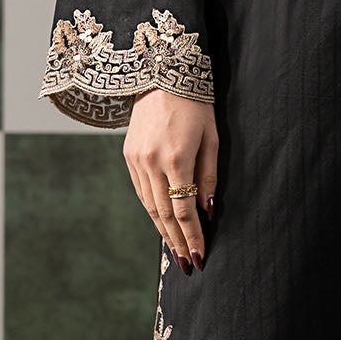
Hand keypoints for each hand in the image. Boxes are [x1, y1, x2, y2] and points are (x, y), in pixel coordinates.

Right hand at [124, 90, 217, 269]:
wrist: (160, 74)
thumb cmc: (195, 105)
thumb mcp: (211, 138)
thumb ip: (209, 177)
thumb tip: (208, 211)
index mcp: (176, 159)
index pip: (183, 210)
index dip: (192, 236)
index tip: (199, 256)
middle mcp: (151, 163)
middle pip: (164, 214)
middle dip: (177, 242)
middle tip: (186, 265)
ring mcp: (136, 161)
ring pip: (150, 206)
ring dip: (163, 231)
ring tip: (175, 252)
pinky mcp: (129, 156)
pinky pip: (141, 192)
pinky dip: (152, 211)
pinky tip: (162, 224)